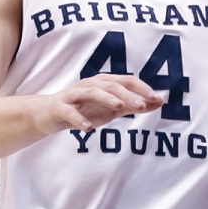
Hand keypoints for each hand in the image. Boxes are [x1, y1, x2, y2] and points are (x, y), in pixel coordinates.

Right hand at [35, 74, 164, 132]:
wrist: (48, 114)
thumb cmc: (84, 109)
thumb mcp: (111, 108)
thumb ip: (134, 105)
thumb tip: (159, 101)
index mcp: (104, 83)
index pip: (127, 80)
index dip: (142, 89)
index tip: (157, 99)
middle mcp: (90, 84)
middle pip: (112, 85)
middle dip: (128, 94)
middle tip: (143, 105)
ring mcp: (74, 94)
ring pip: (92, 91)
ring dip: (106, 98)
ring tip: (119, 107)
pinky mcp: (60, 106)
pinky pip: (69, 110)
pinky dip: (79, 118)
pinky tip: (88, 128)